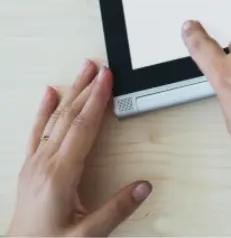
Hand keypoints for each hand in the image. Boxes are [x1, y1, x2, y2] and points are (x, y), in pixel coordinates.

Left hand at [7, 62, 151, 236]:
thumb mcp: (86, 236)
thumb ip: (116, 210)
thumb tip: (144, 186)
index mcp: (60, 175)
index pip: (83, 128)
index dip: (98, 100)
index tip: (108, 78)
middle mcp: (44, 164)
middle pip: (69, 116)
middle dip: (87, 88)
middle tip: (100, 66)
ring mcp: (34, 164)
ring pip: (54, 119)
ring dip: (70, 92)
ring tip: (82, 71)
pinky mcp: (30, 168)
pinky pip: (37, 131)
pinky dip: (43, 110)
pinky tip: (48, 95)